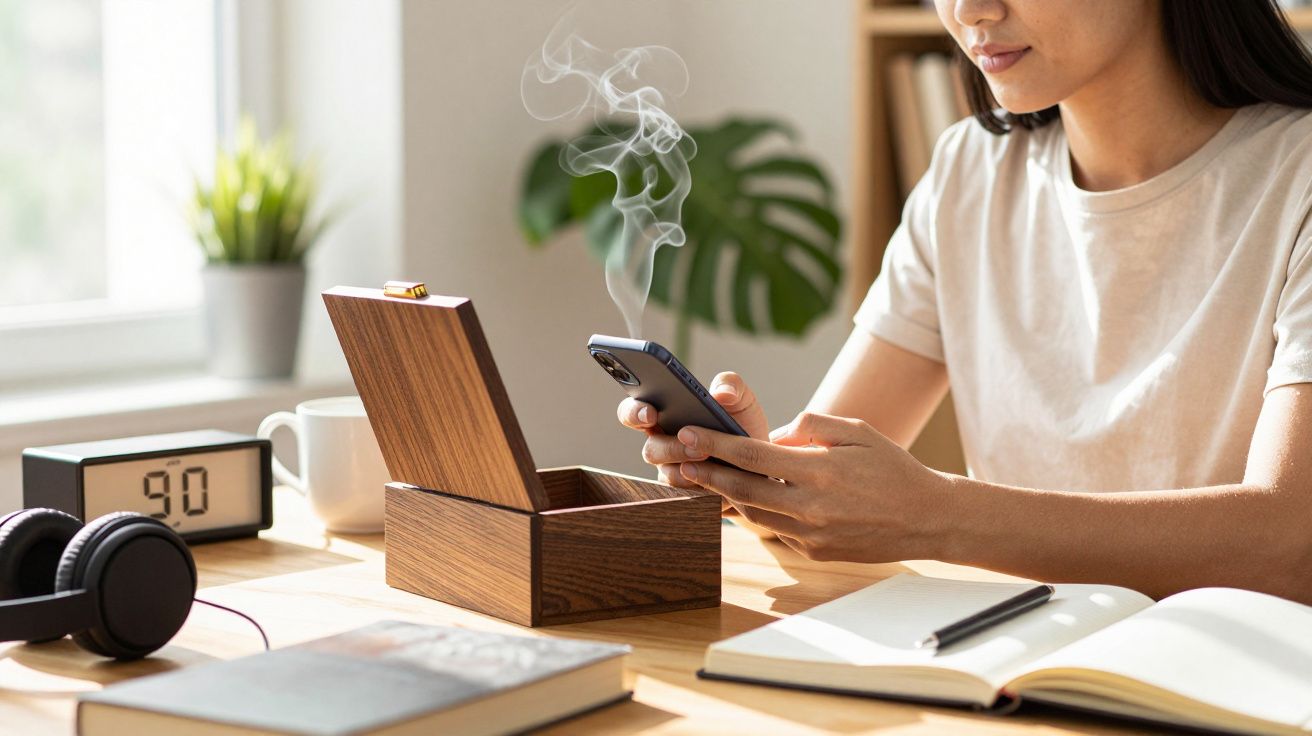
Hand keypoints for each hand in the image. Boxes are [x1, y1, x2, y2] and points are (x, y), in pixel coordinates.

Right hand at [617, 371, 768, 487]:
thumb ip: (730, 385)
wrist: (763, 461)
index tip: (650, 412)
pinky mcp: (689, 492)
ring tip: (709, 456)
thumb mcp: (741, 398)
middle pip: (650, 449)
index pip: (633, 412)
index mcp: (664, 415)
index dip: (635, 413)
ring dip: (686, 465)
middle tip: (688, 437)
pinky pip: (686, 494)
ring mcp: (673, 471)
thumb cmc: (742, 424)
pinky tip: (718, 477)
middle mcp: (662, 444)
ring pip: (667, 474)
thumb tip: (720, 393)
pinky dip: (701, 485)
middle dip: (670, 445)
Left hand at [673, 411, 949, 562]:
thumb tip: (775, 434)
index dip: (716, 445)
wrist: (927, 518)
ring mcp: (811, 534)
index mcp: (821, 470)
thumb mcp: (857, 431)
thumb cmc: (892, 468)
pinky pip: (774, 530)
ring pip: (753, 514)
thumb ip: (812, 426)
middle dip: (707, 473)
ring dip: (726, 495)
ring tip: (703, 476)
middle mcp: (812, 506)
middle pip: (744, 489)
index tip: (689, 434)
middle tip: (680, 459)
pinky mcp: (814, 551)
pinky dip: (756, 513)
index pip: (754, 456)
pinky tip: (741, 498)